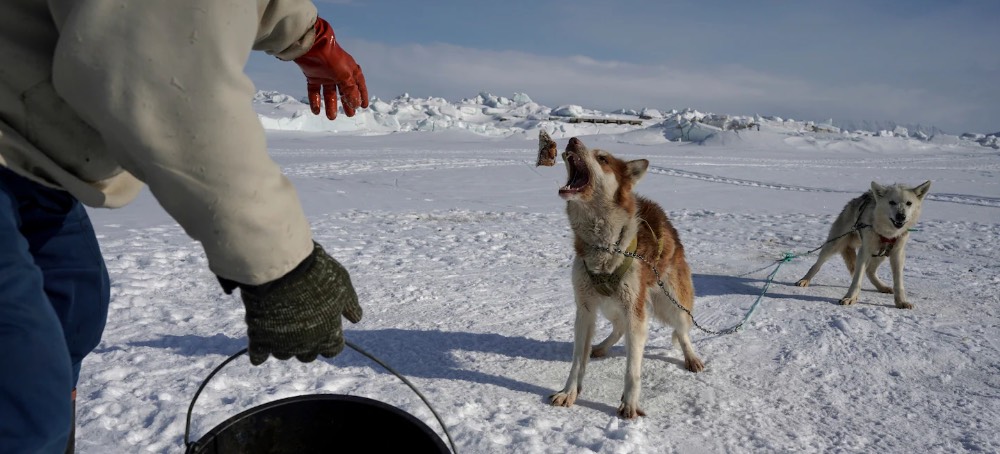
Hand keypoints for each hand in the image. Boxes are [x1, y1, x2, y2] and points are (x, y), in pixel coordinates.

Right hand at [238, 243, 362, 364]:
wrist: (284, 269)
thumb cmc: (317, 274)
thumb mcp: (343, 285)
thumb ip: (350, 304)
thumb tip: (356, 318)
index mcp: (329, 333)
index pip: (333, 349)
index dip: (329, 341)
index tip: (325, 329)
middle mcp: (307, 344)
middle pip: (307, 355)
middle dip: (306, 344)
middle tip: (300, 325)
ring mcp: (283, 343)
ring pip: (283, 354)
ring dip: (283, 344)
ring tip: (280, 325)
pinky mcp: (260, 338)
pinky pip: (258, 354)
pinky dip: (258, 353)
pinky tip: (259, 347)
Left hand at [293, 18, 368, 119]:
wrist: (313, 48)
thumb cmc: (334, 60)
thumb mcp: (346, 77)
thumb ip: (351, 92)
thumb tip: (356, 104)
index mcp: (351, 71)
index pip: (359, 85)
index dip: (362, 95)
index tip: (363, 106)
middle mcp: (339, 74)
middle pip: (344, 91)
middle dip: (347, 103)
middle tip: (349, 115)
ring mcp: (326, 75)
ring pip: (329, 93)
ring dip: (330, 105)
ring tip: (331, 117)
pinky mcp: (313, 76)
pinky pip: (314, 91)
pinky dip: (315, 101)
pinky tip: (316, 111)